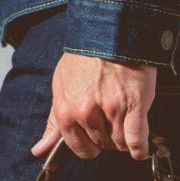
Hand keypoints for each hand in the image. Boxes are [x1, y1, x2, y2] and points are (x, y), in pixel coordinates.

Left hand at [31, 52, 156, 160]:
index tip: (97, 136)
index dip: (91, 146)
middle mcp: (86, 114)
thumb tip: (39, 151)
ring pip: (120, 144)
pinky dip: (140, 148)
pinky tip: (140, 149)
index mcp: (66, 112)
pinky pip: (136, 140)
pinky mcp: (134, 104)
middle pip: (103, 146)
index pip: (81, 149)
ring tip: (125, 122)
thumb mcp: (60, 87)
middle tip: (113, 121)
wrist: (110, 30)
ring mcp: (112, 109)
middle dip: (108, 139)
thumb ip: (53, 123)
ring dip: (124, 140)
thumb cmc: (85, 58)